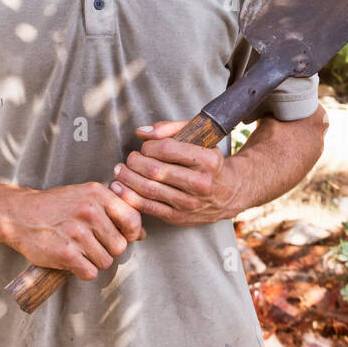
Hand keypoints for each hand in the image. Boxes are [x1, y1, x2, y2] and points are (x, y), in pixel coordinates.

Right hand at [9, 181, 145, 280]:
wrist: (19, 214)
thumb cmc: (56, 206)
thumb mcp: (85, 196)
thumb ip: (113, 211)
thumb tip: (142, 234)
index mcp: (97, 194)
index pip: (132, 219)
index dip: (132, 234)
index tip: (123, 237)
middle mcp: (89, 211)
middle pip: (120, 246)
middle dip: (108, 250)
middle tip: (91, 244)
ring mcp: (76, 232)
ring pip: (105, 262)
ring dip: (94, 261)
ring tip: (78, 249)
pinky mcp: (65, 253)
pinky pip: (90, 272)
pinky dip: (82, 271)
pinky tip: (71, 260)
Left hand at [109, 120, 236, 225]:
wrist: (228, 193)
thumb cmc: (207, 161)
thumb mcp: (198, 138)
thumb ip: (170, 128)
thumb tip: (141, 132)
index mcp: (208, 160)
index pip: (167, 149)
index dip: (149, 146)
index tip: (145, 147)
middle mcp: (201, 183)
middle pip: (155, 170)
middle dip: (134, 162)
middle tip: (129, 158)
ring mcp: (190, 203)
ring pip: (149, 189)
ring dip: (127, 178)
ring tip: (120, 171)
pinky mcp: (179, 218)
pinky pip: (148, 207)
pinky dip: (129, 197)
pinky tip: (119, 188)